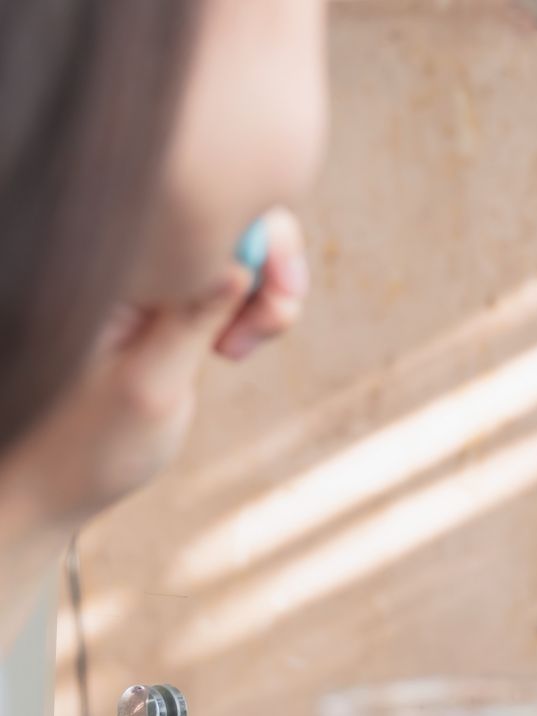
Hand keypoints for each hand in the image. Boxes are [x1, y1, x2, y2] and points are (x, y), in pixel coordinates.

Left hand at [13, 208, 307, 524]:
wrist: (54, 485)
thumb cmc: (86, 447)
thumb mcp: (149, 387)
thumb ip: (191, 320)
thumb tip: (240, 260)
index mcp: (103, 265)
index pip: (197, 205)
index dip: (259, 236)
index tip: (277, 301)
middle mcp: (126, 257)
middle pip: (227, 212)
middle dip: (271, 262)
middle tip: (275, 325)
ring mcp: (150, 276)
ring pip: (237, 245)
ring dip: (268, 291)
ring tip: (242, 349)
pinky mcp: (168, 301)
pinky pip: (230, 276)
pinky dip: (254, 306)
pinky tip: (235, 348)